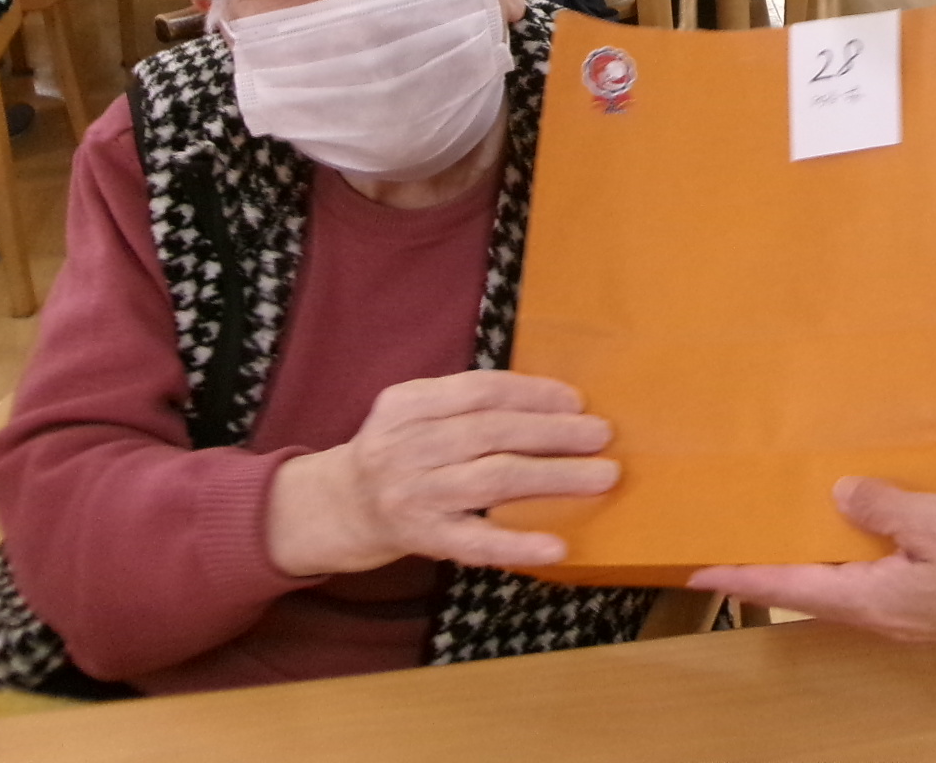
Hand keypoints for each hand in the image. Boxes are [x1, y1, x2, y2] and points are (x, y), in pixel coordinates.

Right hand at [265, 370, 617, 576]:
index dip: (532, 393)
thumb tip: (553, 403)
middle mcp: (405, 446)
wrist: (333, 510)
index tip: (576, 402)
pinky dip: (518, 543)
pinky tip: (556, 545)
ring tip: (601, 476)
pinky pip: (475, 542)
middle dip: (553, 432)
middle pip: (491, 432)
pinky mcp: (420, 539)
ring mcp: (412, 494)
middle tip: (602, 435)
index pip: (479, 390)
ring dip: (553, 477)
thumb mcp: (412, 414)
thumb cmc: (395, 454)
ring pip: (491, 480)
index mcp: (406, 404)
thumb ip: (463, 404)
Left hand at [690, 477, 935, 652]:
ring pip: (845, 574)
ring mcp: (904, 607)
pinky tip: (870, 511)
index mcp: (868, 598)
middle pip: (809, 582)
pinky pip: (881, 567)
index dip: (738, 573)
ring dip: (818, 547)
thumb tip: (836, 493)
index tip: (693, 565)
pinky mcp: (929, 597)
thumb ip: (881, 507)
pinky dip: (865, 541)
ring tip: (790, 513)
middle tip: (737, 526)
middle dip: (772, 557)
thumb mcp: (935, 523)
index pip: (785, 585)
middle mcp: (877, 610)